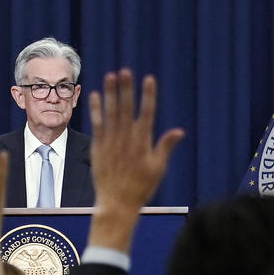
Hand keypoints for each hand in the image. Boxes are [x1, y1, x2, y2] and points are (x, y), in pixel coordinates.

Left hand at [87, 70, 183, 250]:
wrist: (117, 204)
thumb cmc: (141, 188)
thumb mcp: (158, 168)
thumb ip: (165, 147)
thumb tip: (179, 131)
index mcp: (143, 143)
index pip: (147, 114)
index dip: (148, 96)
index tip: (149, 79)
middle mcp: (126, 140)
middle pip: (127, 109)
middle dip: (127, 89)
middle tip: (125, 71)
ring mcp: (111, 143)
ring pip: (111, 114)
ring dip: (110, 94)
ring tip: (110, 76)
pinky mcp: (98, 148)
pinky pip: (97, 125)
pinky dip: (96, 110)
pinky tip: (94, 95)